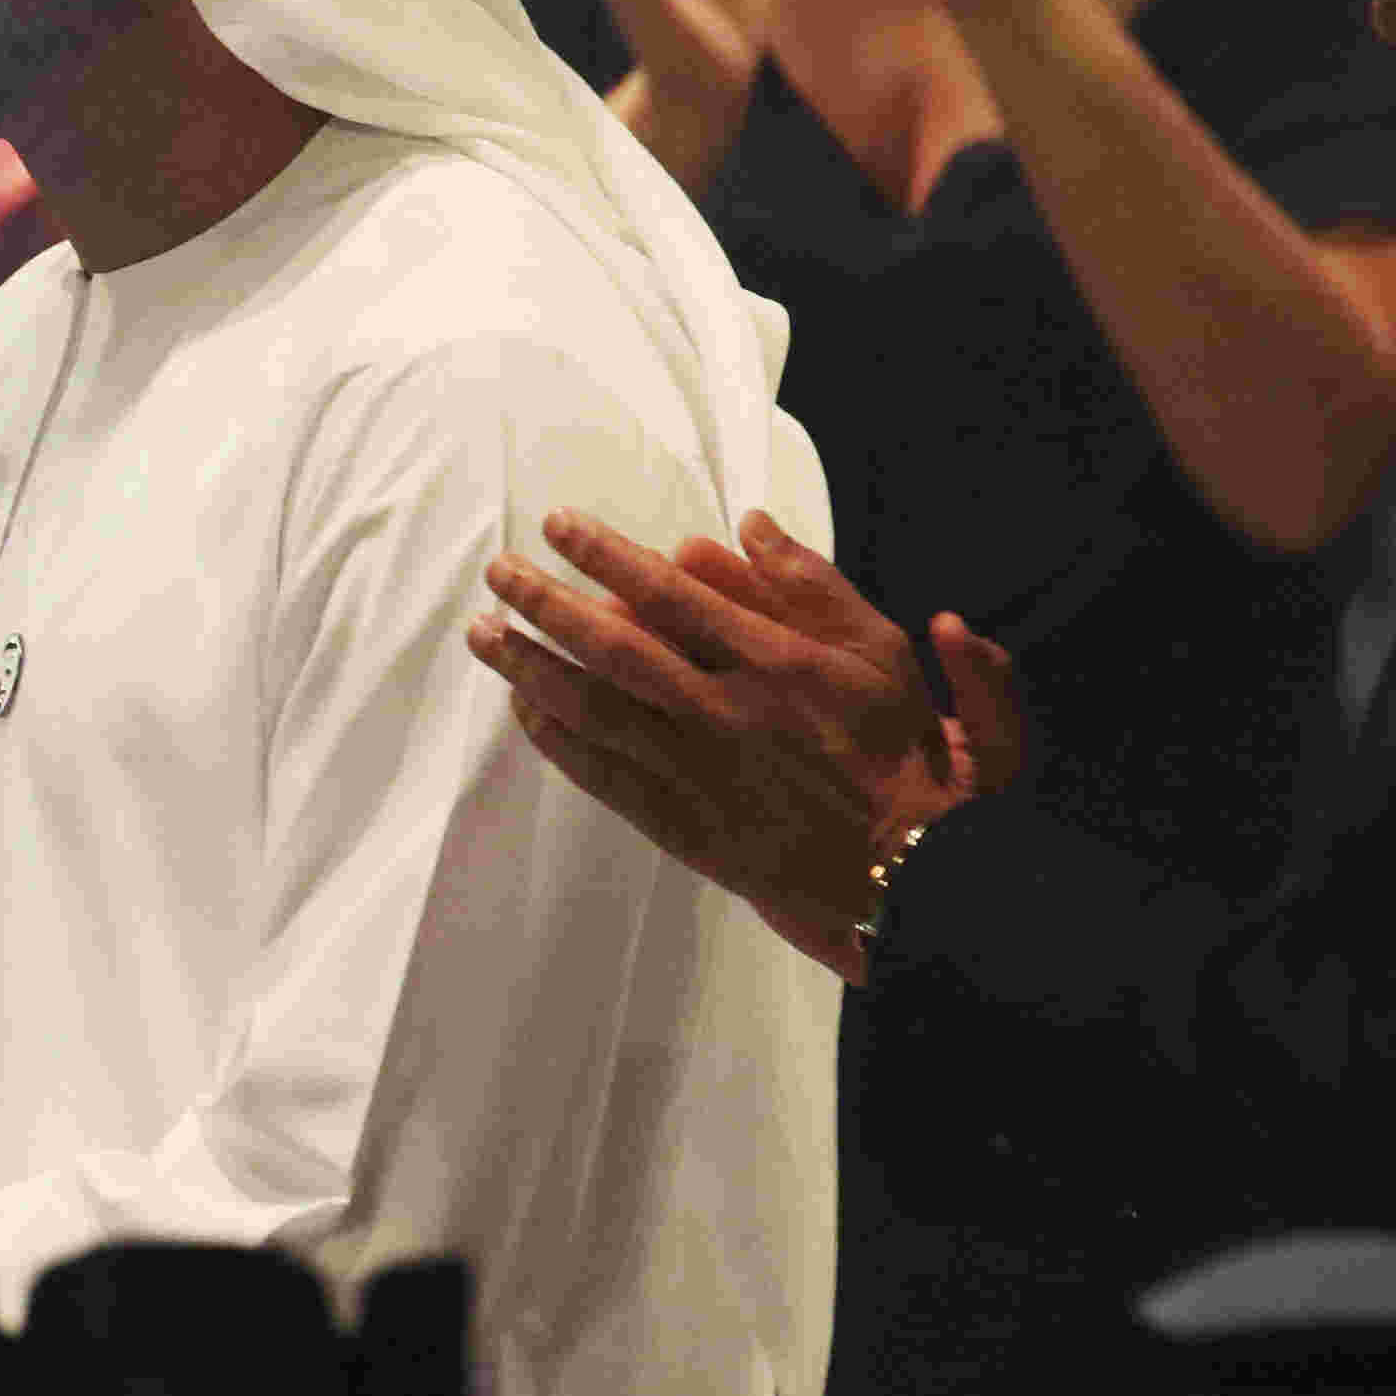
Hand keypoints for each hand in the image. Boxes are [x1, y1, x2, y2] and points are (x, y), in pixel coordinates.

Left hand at [462, 503, 971, 979]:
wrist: (911, 869)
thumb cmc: (905, 751)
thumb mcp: (882, 649)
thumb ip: (814, 585)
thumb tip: (746, 526)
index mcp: (776, 661)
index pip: (671, 594)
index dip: (608, 555)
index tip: (560, 525)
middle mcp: (725, 712)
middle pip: (615, 646)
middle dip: (548, 603)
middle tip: (499, 570)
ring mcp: (698, 771)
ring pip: (594, 708)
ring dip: (531, 666)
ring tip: (485, 633)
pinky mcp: (683, 824)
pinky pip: (603, 774)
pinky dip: (557, 739)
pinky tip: (525, 708)